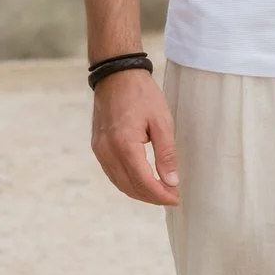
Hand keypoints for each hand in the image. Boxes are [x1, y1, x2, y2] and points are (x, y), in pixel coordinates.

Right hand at [91, 67, 179, 206]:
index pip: (143, 181)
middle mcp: (107, 151)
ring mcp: (99, 150)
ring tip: (160, 193)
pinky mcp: (97, 147)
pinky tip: (142, 182)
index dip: (161, 195)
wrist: (116, 75)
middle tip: (172, 197)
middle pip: (130, 186)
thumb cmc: (141, 94)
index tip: (177, 199)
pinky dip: (128, 182)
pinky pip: (112, 173)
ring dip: (139, 192)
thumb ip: (166, 153)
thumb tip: (171, 181)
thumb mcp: (162, 121)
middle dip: (152, 197)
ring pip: (119, 183)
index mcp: (124, 144)